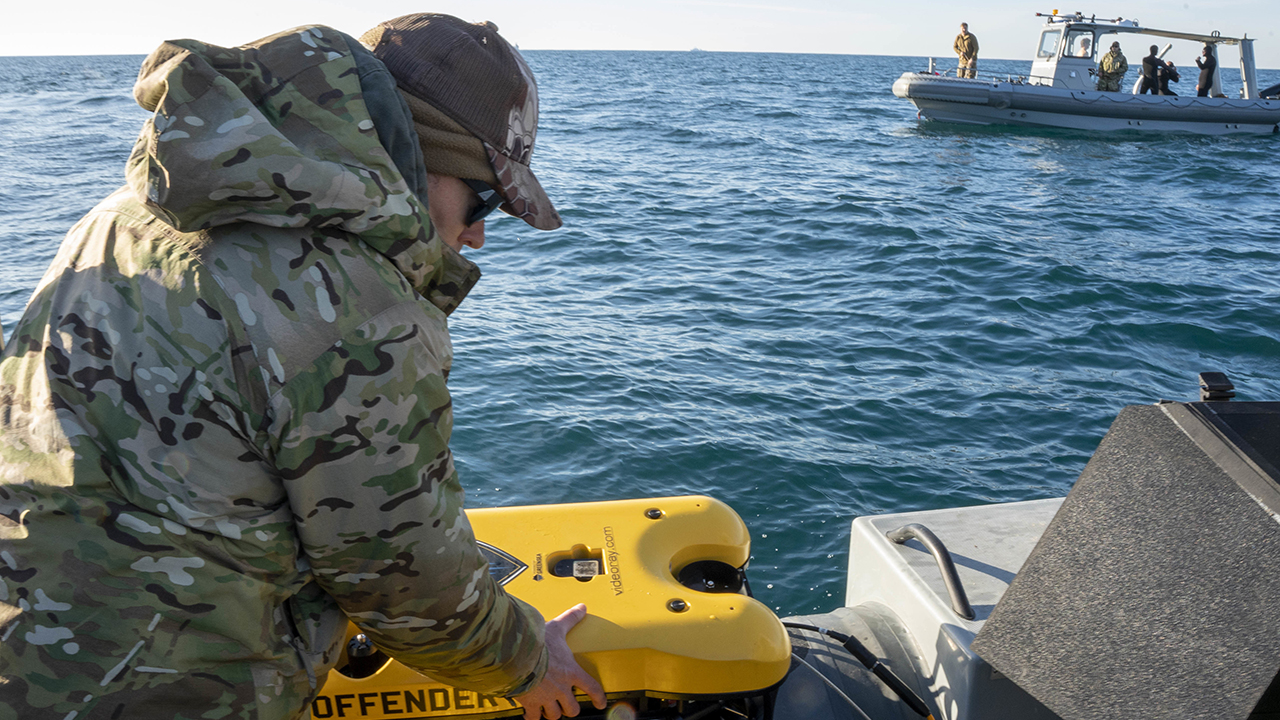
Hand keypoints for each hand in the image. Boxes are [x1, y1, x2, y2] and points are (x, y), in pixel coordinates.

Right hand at [514, 604, 606, 719]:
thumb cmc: (538, 643)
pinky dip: (532, 717)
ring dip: (552, 712)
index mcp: (571, 672)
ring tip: (549, 708)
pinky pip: (534, 717)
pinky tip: (529, 714)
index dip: (598, 697)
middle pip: (572, 708)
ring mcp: (546, 697)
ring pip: (554, 715)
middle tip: (567, 704)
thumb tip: (581, 607)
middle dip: (570, 708)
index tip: (600, 703)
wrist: (517, 654)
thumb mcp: (557, 628)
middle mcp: (561, 688)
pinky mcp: (530, 703)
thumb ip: (570, 619)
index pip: (591, 688)